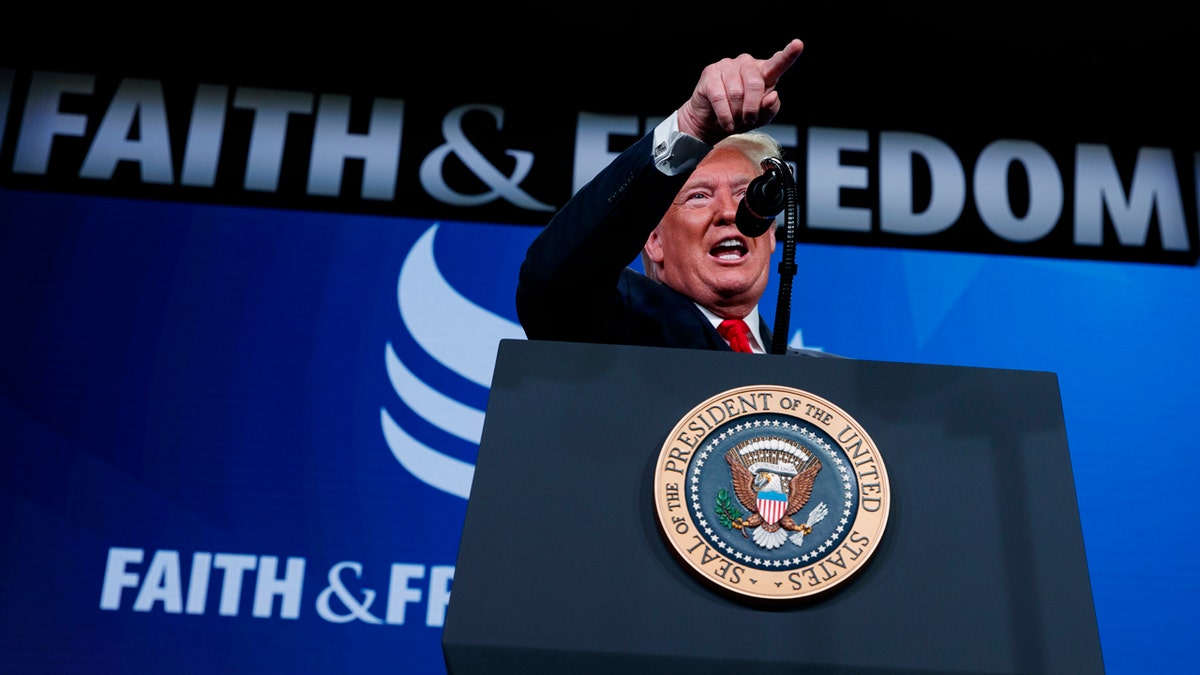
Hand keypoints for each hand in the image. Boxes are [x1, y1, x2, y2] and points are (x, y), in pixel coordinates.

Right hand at [676, 38, 804, 143]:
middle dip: (751, 108)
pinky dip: (724, 115)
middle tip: (748, 120)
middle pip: (755, 84)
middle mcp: (746, 64)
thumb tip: (771, 96)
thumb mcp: (761, 117)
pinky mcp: (710, 73)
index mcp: (763, 72)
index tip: (798, 45)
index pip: (778, 64)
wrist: (711, 123)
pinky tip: (725, 122)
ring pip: (736, 93)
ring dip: (736, 113)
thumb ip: (770, 108)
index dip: (789, 55)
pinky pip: (720, 97)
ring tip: (733, 119)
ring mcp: (727, 66)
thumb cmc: (739, 116)